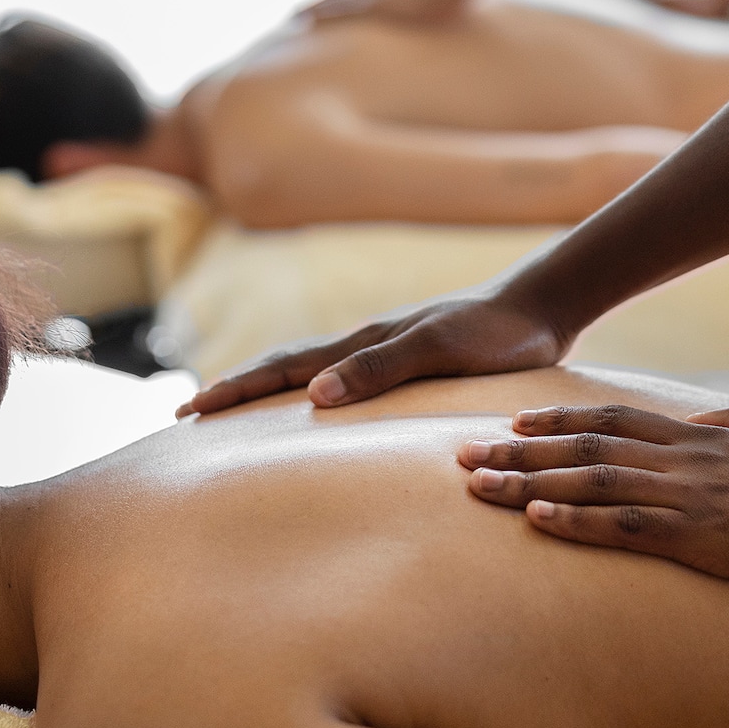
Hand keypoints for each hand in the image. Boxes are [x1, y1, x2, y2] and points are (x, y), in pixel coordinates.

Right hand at [177, 288, 570, 414]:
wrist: (541, 308)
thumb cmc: (497, 334)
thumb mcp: (440, 350)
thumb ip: (382, 368)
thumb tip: (312, 396)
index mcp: (363, 343)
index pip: (282, 367)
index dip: (235, 390)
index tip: (188, 412)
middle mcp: (365, 346)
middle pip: (283, 368)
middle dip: (235, 392)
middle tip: (187, 417)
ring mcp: (384, 354)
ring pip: (309, 374)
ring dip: (267, 395)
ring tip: (233, 419)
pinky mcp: (408, 366)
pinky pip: (343, 384)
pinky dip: (311, 398)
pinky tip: (315, 416)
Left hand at [458, 402, 728, 591]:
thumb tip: (710, 417)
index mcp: (704, 437)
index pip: (614, 420)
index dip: (558, 419)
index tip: (514, 420)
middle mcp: (685, 459)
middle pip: (584, 448)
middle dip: (517, 449)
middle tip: (462, 454)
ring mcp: (691, 495)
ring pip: (590, 482)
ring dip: (526, 482)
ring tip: (475, 486)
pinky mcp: (702, 536)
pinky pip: (625, 526)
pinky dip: (574, 522)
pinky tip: (534, 519)